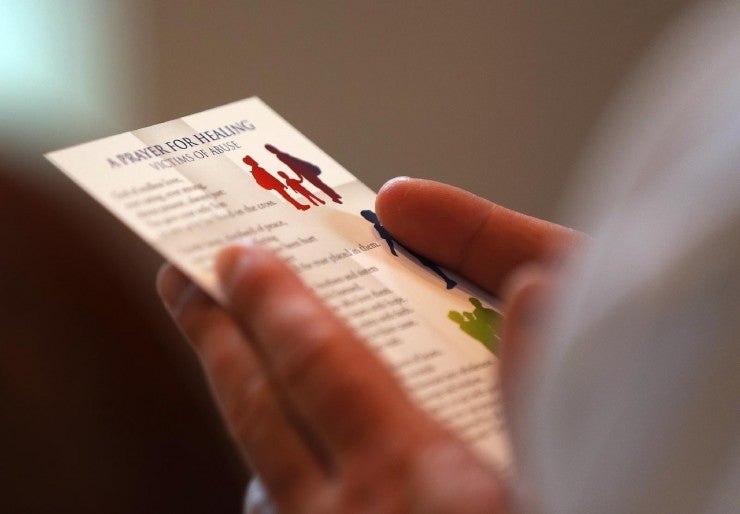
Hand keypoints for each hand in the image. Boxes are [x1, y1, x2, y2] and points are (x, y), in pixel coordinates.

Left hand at [157, 178, 579, 512]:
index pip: (319, 365)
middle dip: (219, 340)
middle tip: (181, 284)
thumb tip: (526, 290)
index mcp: (410, 475)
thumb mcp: (571, 476)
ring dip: (241, 404)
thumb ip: (540, 384)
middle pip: (260, 414)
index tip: (236, 254)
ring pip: (263, 471)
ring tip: (225, 360)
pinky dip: (274, 472)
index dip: (273, 304)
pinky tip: (283, 467)